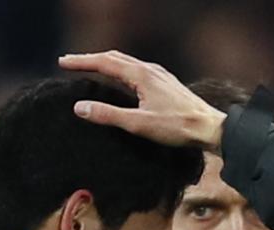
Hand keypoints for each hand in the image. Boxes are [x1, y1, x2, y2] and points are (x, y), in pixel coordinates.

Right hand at [58, 51, 227, 149]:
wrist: (210, 127)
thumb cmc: (176, 127)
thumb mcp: (138, 124)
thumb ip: (108, 115)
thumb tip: (79, 107)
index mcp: (141, 75)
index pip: (104, 62)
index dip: (82, 62)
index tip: (63, 63)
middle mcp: (150, 69)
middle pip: (114, 57)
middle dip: (90, 59)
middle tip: (70, 63)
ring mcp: (159, 75)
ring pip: (126, 62)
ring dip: (105, 62)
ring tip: (89, 67)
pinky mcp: (165, 83)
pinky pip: (137, 69)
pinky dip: (120, 69)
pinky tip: (120, 79)